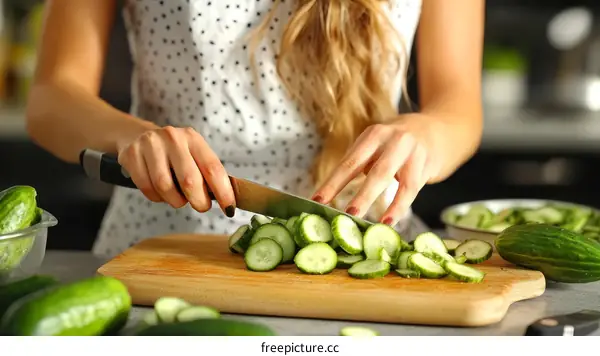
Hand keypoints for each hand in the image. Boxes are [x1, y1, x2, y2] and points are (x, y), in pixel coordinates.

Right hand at [116, 125, 235, 216]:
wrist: (137, 136)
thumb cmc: (173, 153)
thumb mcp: (193, 155)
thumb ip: (208, 174)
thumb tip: (228, 201)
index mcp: (193, 138)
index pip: (212, 168)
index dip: (223, 192)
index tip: (229, 208)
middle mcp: (173, 138)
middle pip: (189, 181)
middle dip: (199, 201)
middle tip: (201, 206)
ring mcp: (150, 145)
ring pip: (165, 187)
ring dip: (175, 201)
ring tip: (178, 198)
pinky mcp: (131, 155)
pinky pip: (147, 188)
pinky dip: (157, 198)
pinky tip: (160, 192)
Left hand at [311, 114, 444, 225]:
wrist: (441, 130)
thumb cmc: (401, 144)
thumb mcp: (380, 145)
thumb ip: (362, 164)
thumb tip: (336, 193)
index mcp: (373, 135)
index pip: (349, 162)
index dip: (332, 183)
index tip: (316, 201)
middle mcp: (390, 138)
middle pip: (366, 168)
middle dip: (351, 191)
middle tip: (340, 213)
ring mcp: (409, 150)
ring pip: (387, 176)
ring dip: (370, 198)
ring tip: (358, 218)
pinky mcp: (425, 163)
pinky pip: (410, 188)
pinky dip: (398, 206)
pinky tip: (388, 221)